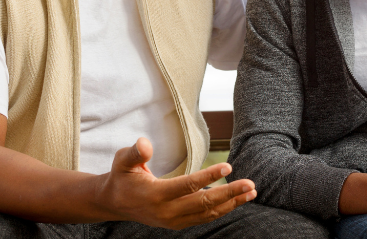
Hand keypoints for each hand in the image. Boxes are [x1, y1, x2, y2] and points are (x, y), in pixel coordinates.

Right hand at [98, 137, 255, 229]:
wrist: (115, 203)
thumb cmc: (122, 176)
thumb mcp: (123, 161)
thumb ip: (135, 152)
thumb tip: (145, 143)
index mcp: (155, 195)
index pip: (187, 186)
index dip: (208, 177)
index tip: (228, 167)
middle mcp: (167, 212)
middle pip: (203, 203)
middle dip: (229, 194)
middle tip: (250, 184)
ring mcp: (174, 220)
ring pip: (208, 213)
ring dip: (232, 203)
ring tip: (251, 192)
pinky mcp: (179, 223)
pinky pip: (205, 217)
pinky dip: (222, 209)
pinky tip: (237, 199)